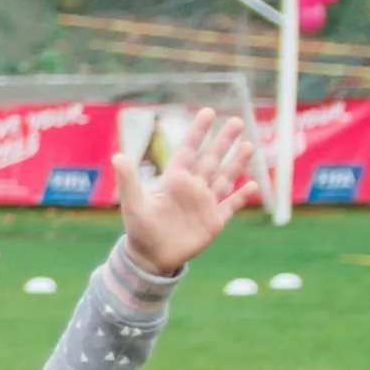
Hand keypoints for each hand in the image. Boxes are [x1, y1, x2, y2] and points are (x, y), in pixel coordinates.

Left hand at [118, 107, 258, 275]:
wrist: (151, 257)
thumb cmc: (139, 229)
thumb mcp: (133, 204)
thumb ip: (129, 180)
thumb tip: (117, 157)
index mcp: (175, 180)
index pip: (189, 150)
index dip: (199, 131)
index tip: (208, 111)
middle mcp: (192, 188)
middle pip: (212, 159)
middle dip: (224, 141)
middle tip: (236, 121)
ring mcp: (205, 203)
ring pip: (225, 178)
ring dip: (237, 163)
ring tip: (248, 145)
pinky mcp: (214, 221)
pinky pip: (231, 205)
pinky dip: (241, 196)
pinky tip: (252, 185)